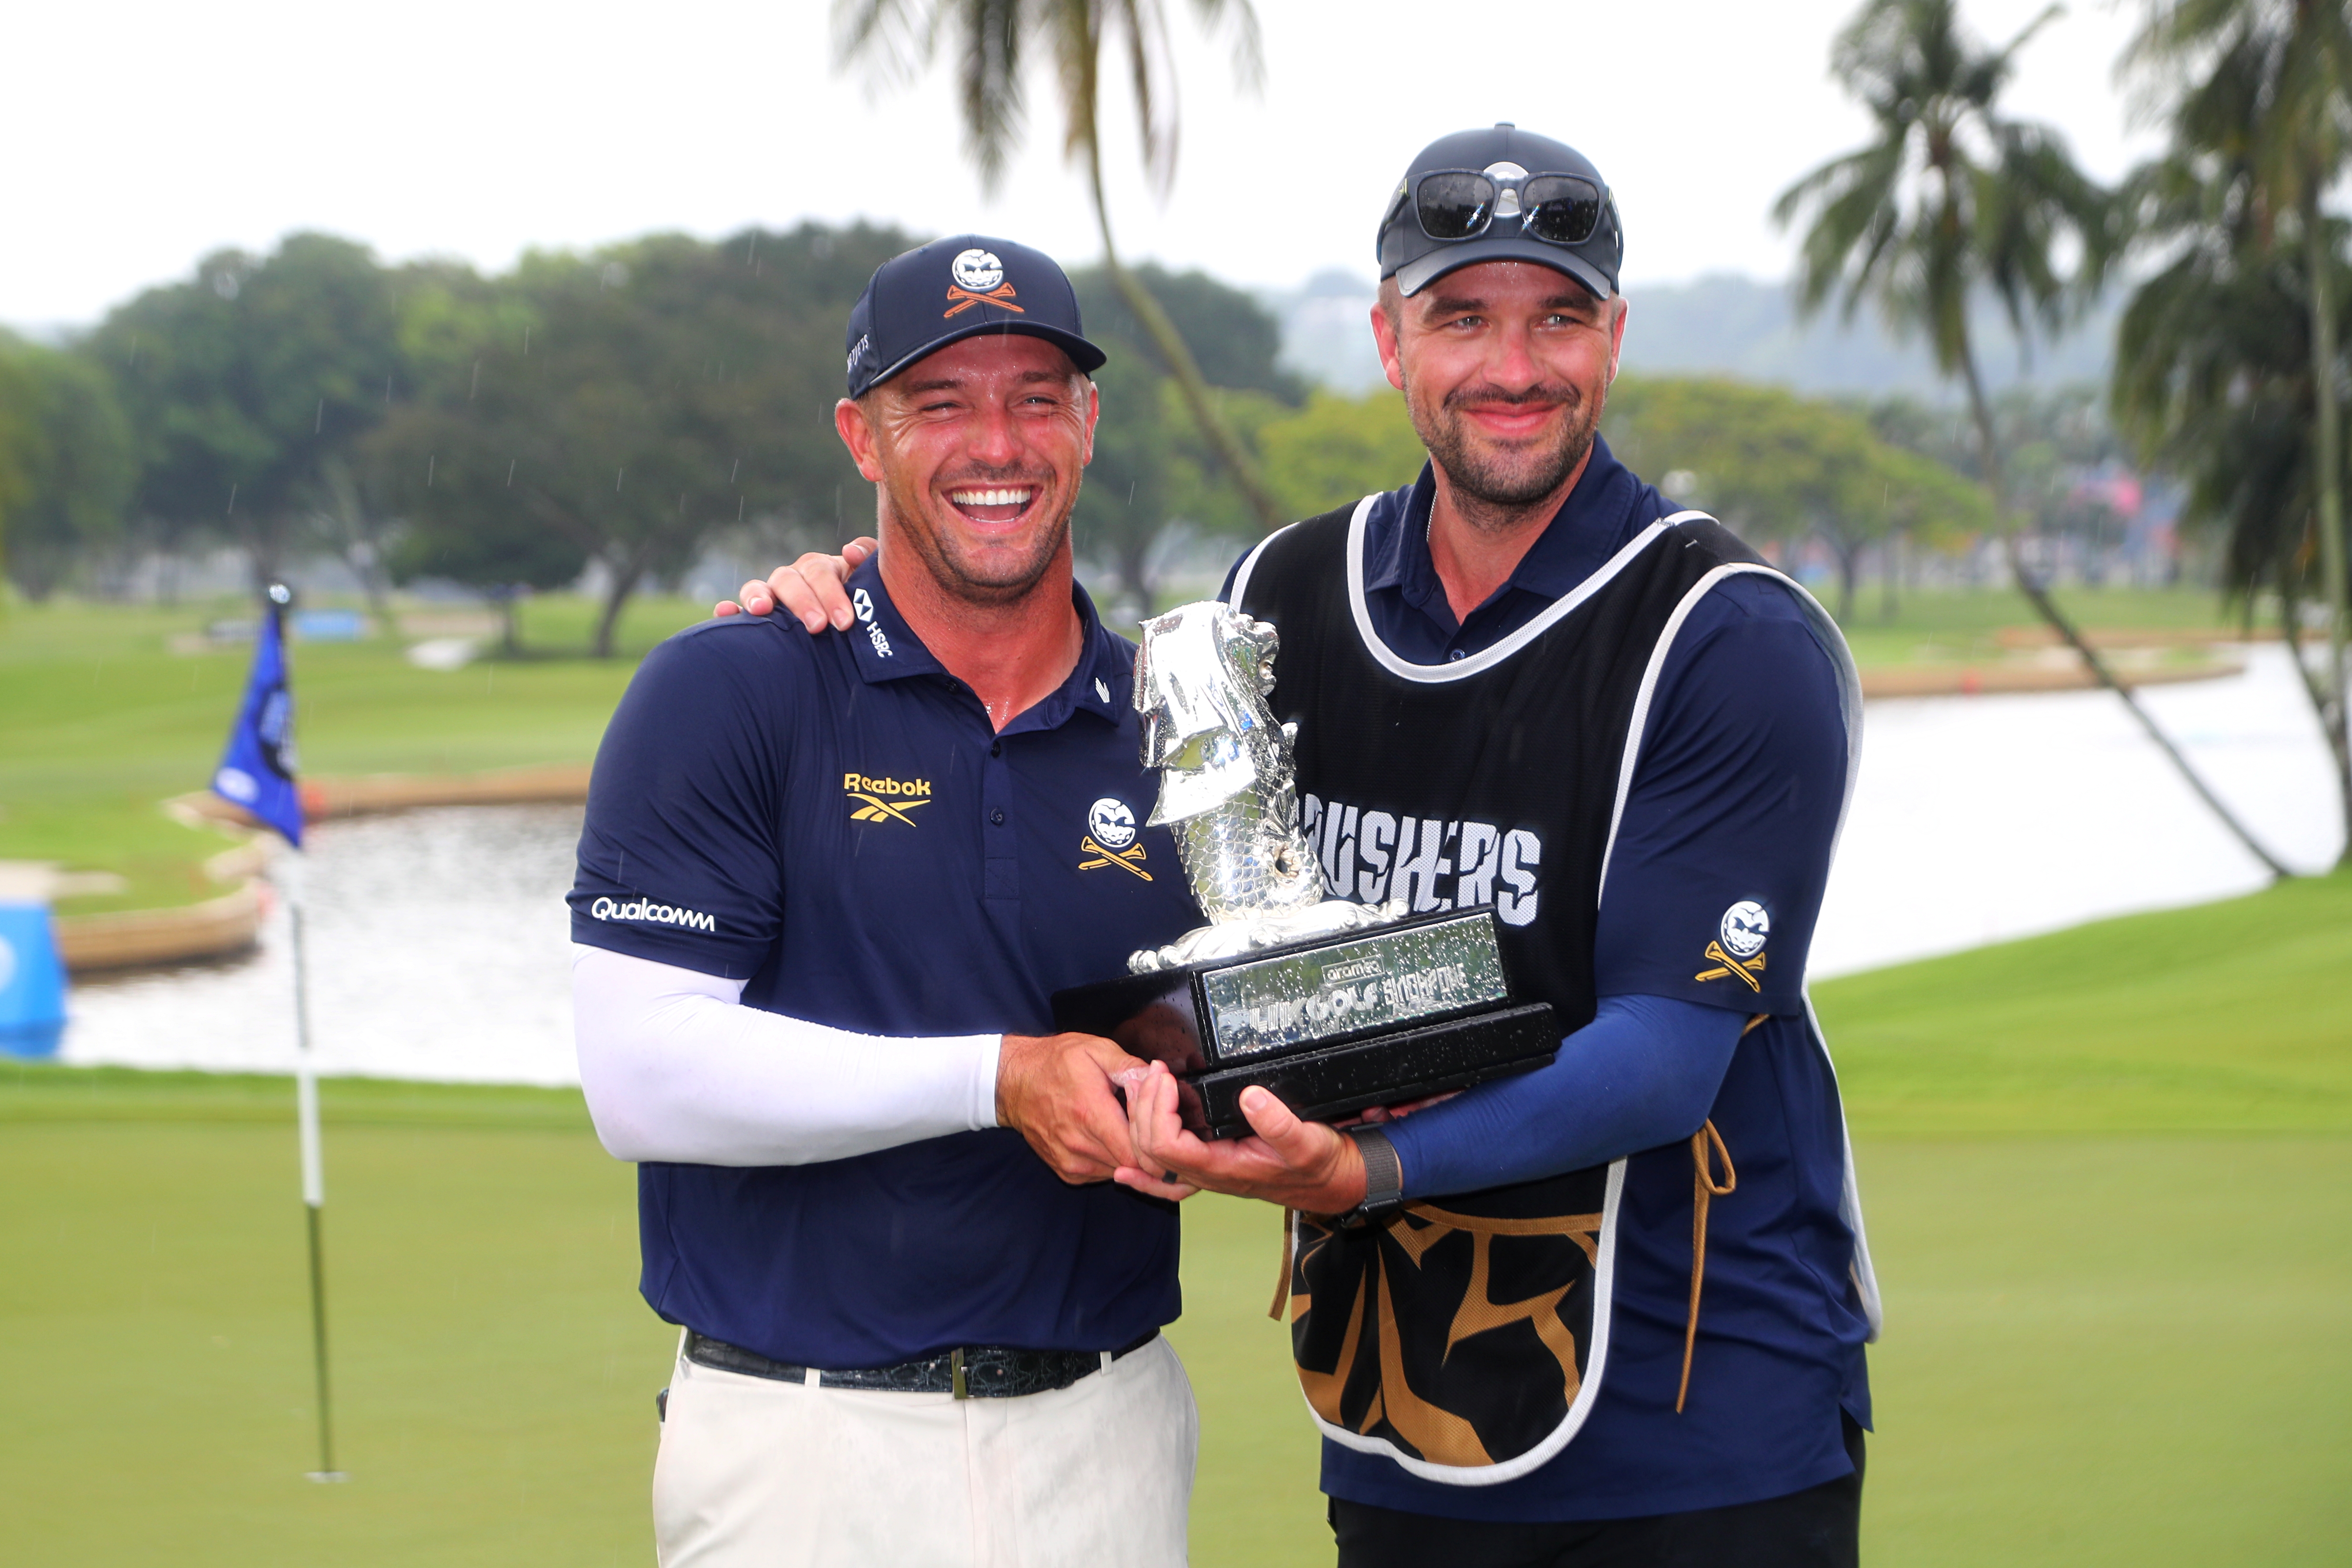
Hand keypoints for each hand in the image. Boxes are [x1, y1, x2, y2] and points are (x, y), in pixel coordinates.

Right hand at [712, 538, 876, 629]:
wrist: (852, 634)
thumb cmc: (862, 608)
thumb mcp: (871, 584)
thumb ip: (869, 559)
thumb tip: (850, 551)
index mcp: (821, 569)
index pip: (820, 573)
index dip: (831, 594)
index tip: (844, 621)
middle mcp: (793, 579)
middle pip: (790, 580)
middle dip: (802, 601)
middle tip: (817, 626)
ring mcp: (772, 596)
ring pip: (758, 587)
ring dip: (757, 595)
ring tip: (761, 609)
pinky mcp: (756, 616)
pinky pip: (736, 610)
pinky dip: (729, 610)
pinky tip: (724, 613)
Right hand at [997, 1031, 1148, 1184]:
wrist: (1014, 1082)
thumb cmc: (1056, 1062)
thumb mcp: (1095, 1049)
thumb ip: (1129, 1065)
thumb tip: (1157, 1078)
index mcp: (1090, 1112)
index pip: (1135, 1151)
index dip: (1155, 1143)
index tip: (1159, 1127)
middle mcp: (1078, 1143)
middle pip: (1130, 1165)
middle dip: (1145, 1150)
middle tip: (1149, 1128)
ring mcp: (1070, 1160)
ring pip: (1117, 1172)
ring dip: (1128, 1157)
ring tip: (1126, 1130)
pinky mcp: (1065, 1170)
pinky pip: (1100, 1175)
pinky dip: (1111, 1162)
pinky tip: (1108, 1139)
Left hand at [1114, 1061, 1368, 1214]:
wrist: (1330, 1183)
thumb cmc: (1319, 1166)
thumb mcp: (1309, 1142)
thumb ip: (1280, 1124)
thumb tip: (1250, 1097)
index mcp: (1223, 1168)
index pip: (1167, 1146)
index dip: (1158, 1111)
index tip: (1167, 1079)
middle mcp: (1207, 1173)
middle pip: (1150, 1149)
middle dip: (1144, 1106)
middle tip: (1154, 1071)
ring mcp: (1206, 1170)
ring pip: (1153, 1156)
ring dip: (1141, 1120)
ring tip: (1145, 1085)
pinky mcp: (1210, 1163)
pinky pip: (1167, 1175)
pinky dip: (1143, 1170)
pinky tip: (1125, 1169)